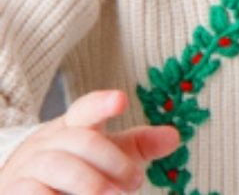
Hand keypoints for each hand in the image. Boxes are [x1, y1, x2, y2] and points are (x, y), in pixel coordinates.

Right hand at [0, 90, 178, 194]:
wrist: (23, 185)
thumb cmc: (75, 166)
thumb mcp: (108, 152)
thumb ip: (139, 145)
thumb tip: (174, 137)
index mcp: (74, 126)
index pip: (86, 109)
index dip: (101, 104)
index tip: (120, 100)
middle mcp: (51, 141)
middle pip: (81, 140)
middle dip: (112, 160)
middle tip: (135, 183)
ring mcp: (31, 165)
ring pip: (58, 165)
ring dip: (89, 181)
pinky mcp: (17, 189)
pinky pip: (32, 191)